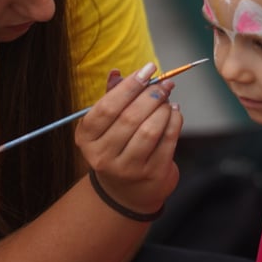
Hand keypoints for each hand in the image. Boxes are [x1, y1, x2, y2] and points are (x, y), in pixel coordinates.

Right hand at [75, 62, 182, 213]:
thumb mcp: (106, 126)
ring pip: (150, 130)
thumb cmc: (116, 147)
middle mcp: (103, 156)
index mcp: (87, 138)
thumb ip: (112, 98)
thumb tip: (116, 73)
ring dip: (163, 109)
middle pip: (130, 117)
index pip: (107, 107)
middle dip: (151, 95)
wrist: (126, 192)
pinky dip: (174, 122)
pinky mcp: (152, 174)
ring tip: (168, 99)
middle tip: (165, 83)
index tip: (148, 69)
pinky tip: (174, 112)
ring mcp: (128, 169)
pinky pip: (167, 141)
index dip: (130, 86)